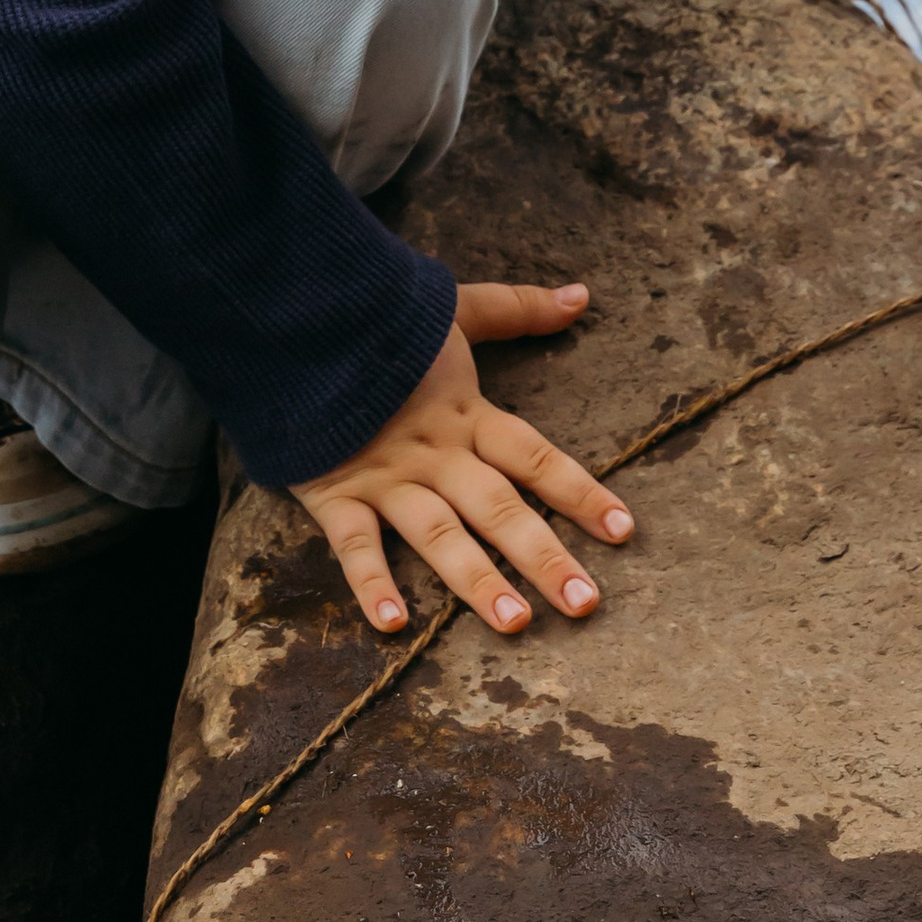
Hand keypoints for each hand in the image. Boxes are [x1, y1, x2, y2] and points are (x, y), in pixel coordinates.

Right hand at [292, 281, 633, 638]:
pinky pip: (355, 545)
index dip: (582, 492)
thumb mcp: (453, 308)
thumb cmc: (378, 319)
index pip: (536, 457)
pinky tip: (393, 625)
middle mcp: (436, 455)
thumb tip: (581, 295)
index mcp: (467, 415)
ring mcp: (386, 478)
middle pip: (499, 509)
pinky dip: (371, 584)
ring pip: (440, 535)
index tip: (625, 531)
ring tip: (515, 623)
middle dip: (544, 558)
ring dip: (477, 580)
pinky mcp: (335, 493)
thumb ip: (517, 309)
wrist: (297, 318)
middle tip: (585, 605)